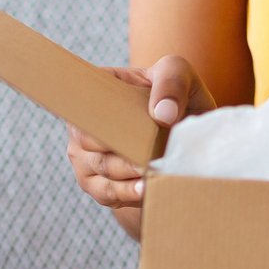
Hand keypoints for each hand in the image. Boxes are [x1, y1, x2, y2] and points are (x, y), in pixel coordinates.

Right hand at [66, 53, 215, 213]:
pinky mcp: (98, 185)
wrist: (189, 138)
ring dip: (125, 173)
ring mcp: (87, 156)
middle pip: (88, 137)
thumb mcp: (180, 74)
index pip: (79, 96)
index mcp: (98, 90)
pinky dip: (126, 193)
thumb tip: (163, 114)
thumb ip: (172, 82)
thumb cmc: (179, 98)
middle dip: (117, 147)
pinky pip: (106, 193)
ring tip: (148, 174)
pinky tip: (145, 189)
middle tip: (144, 155)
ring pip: (99, 168)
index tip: (114, 117)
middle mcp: (84, 124)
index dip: (92, 107)